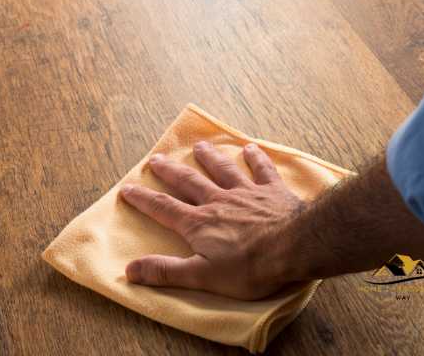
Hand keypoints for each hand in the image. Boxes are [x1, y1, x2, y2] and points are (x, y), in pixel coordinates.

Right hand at [119, 141, 304, 299]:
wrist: (296, 247)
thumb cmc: (249, 267)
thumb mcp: (202, 276)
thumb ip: (166, 271)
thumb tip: (130, 269)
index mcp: (199, 223)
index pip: (163, 208)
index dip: (143, 199)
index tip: (127, 188)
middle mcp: (218, 201)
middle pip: (189, 182)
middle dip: (170, 171)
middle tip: (156, 159)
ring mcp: (246, 193)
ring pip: (223, 170)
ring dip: (209, 157)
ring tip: (199, 146)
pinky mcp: (273, 192)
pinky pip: (262, 170)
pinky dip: (255, 158)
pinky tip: (250, 148)